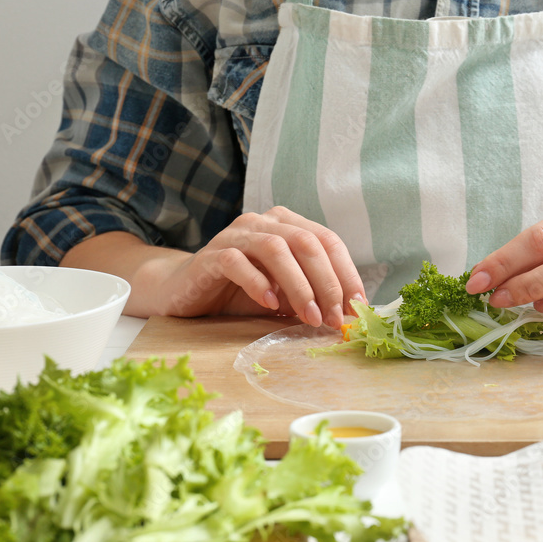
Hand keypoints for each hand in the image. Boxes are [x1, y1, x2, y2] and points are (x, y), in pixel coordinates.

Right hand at [63, 208, 365, 324]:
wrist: (185, 292)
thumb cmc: (241, 293)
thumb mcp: (284, 296)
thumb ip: (312, 297)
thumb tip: (348, 315)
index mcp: (287, 225)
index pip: (328, 241)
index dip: (346, 274)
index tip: (357, 307)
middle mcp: (263, 222)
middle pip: (306, 242)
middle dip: (326, 284)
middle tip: (333, 318)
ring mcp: (235, 235)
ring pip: (276, 249)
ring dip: (298, 286)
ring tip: (308, 317)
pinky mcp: (211, 255)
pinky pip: (237, 262)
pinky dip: (258, 283)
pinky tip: (270, 304)